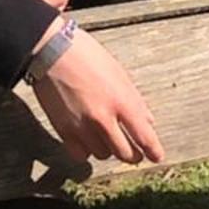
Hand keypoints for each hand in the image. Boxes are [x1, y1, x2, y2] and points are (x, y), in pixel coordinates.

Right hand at [30, 26, 165, 166]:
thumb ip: (135, 101)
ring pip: (103, 154)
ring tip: (107, 136)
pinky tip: (88, 139)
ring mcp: (82, 127)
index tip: (156, 157)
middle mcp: (103, 118)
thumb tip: (148, 122)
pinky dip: (87, 150)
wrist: (52, 51)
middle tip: (134, 152)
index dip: (153, 151)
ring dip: (108, 149)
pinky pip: (81, 155)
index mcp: (122, 101)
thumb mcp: (120, 74)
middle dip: (133, 155)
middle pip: (125, 153)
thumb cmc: (89, 56)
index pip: (144, 137)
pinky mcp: (63, 131)